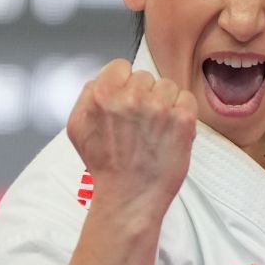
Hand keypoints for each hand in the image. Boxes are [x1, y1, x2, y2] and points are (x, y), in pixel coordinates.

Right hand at [66, 59, 197, 220]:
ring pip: (167, 86)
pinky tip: (169, 132)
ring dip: (163, 103)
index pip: (121, 66)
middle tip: (139, 123)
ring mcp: (159, 107)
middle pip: (145, 77)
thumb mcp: (77, 127)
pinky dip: (182, 113)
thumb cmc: (105, 166)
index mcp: (103, 93)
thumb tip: (101, 80)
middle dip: (143, 96)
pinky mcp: (182, 120)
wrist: (129, 197)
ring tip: (154, 129)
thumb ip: (86, 96)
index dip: (123, 84)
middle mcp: (131, 97)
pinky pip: (186, 99)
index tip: (125, 103)